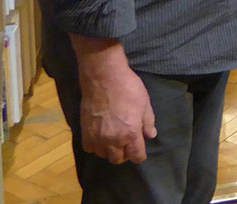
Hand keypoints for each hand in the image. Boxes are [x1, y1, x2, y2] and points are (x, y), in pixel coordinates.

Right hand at [72, 36, 156, 163]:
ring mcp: (97, 137)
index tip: (139, 151)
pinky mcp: (85, 131)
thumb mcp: (145, 103)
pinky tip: (99, 136)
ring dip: (109, 150)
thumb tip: (150, 135)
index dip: (140, 155)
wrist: (104, 77)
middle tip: (126, 143)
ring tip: (113, 139)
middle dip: (124, 154)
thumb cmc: (128, 88)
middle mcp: (113, 140)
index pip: (136, 156)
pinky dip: (95, 145)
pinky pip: (89, 148)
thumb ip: (148, 122)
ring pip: (103, 155)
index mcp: (130, 134)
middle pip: (118, 159)